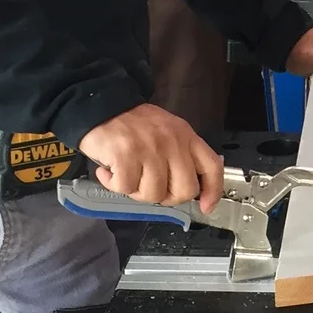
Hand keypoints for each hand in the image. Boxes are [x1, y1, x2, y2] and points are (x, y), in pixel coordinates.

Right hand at [78, 103, 224, 211]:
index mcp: (185, 136)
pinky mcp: (126, 155)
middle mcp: (172, 142)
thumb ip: (180, 155)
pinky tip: (109, 170)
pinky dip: (113, 184)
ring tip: (126, 174)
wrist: (99, 105)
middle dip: (166, 198)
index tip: (206, 206)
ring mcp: (150, 149)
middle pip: (185, 190)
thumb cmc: (131, 124)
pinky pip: (126, 188)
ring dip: (136, 191)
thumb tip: (189, 189)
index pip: (211, 167)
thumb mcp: (166, 131)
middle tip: (149, 188)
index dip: (213, 191)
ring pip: (153, 194)